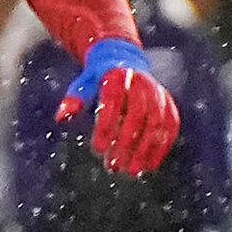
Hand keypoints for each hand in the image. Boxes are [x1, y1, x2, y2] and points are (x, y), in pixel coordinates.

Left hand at [55, 39, 178, 175]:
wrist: (123, 60)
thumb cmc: (98, 79)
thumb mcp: (83, 84)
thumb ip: (74, 100)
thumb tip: (61, 118)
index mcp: (119, 77)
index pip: (113, 103)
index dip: (106, 126)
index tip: (98, 149)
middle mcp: (142, 84)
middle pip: (138, 116)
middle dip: (127, 143)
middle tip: (114, 166)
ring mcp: (158, 94)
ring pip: (156, 124)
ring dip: (146, 149)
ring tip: (132, 171)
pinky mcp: (168, 104)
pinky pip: (170, 126)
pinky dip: (162, 146)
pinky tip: (150, 166)